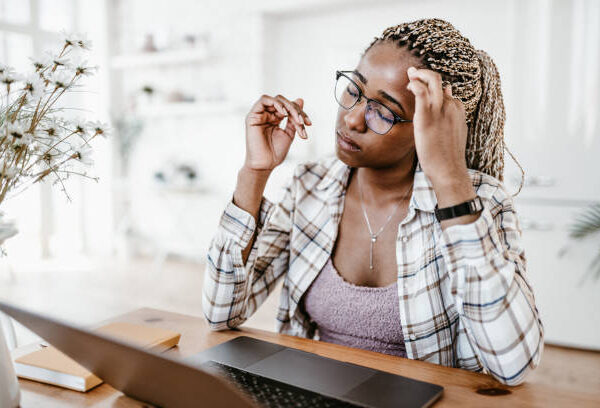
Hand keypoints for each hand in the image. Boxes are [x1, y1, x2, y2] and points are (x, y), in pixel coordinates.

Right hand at [244, 94, 311, 171]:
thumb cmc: (275, 153)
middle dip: (296, 110)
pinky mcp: (253, 116)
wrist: (265, 165)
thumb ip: (293, 118)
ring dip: (288, 107)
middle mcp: (267, 115)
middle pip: (284, 102)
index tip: (309, 124)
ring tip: (296, 119)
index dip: (301, 113)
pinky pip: (264, 100)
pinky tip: (284, 113)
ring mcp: (259, 114)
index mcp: (275, 118)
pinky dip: (276, 104)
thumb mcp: (289, 133)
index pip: (289, 108)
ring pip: (276, 100)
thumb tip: (300, 99)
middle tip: (302, 122)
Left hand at [406, 66, 468, 185]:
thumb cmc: (448, 154)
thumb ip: (451, 112)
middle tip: (413, 72)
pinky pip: (421, 92)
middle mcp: (450, 106)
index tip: (420, 86)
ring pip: (431, 81)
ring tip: (409, 78)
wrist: (449, 170)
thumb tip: (449, 91)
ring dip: (418, 75)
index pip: (444, 89)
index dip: (431, 86)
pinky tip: (410, 85)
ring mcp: (440, 110)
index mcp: (457, 108)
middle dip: (424, 73)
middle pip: (438, 80)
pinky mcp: (427, 117)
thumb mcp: (454, 130)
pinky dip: (415, 84)